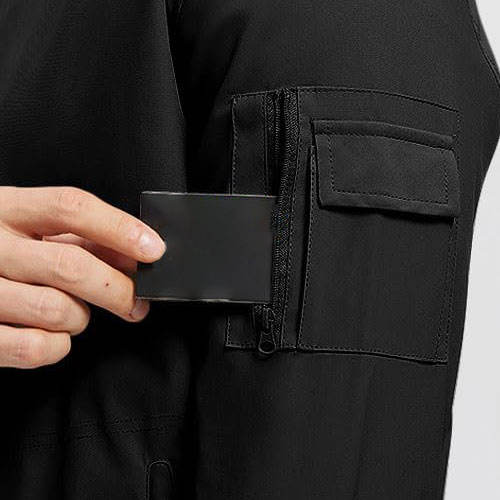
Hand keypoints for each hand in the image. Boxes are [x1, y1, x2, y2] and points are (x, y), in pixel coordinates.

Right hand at [0, 187, 165, 368]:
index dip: (119, 227)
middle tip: (135, 301)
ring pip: (56, 310)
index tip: (154, 249)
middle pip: (70, 265)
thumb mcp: (33, 231)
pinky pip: (33, 347)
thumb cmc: (3, 251)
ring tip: (76, 314)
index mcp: (7, 208)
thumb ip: (82, 237)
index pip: (71, 207)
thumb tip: (139, 251)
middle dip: (117, 289)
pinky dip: (57, 347)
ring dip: (81, 318)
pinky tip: (54, 337)